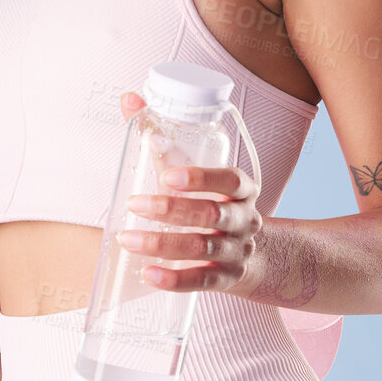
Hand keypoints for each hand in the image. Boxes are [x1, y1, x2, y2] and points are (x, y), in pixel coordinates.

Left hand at [113, 90, 262, 293]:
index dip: (201, 178)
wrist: (254, 255)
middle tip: (133, 205)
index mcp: (241, 189)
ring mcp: (237, 252)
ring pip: (202, 249)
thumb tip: (129, 99)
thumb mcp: (196, 174)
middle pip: (211, 215)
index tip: (168, 176)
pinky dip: (175, 280)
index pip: (230, 180)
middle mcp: (245, 220)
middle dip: (170, 210)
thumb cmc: (212, 204)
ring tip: (127, 238)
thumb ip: (163, 141)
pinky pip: (203, 281)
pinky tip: (149, 274)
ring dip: (162, 244)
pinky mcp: (227, 279)